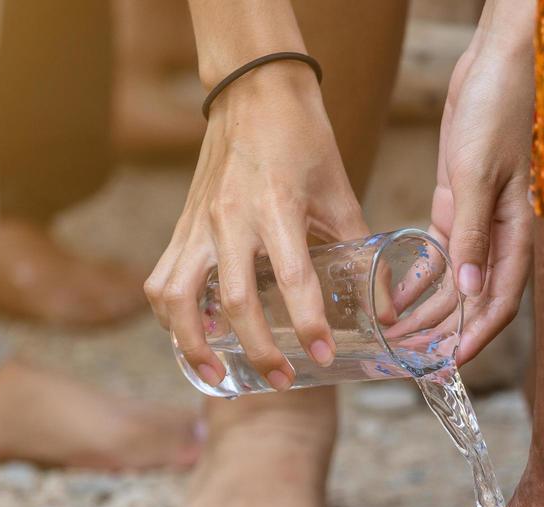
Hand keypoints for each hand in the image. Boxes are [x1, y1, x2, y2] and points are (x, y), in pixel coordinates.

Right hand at [146, 66, 365, 389]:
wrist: (253, 90)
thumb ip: (357, 251)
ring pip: (177, 297)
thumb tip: (382, 308)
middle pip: (235, 302)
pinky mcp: (181, 226)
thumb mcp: (339, 193)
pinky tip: (189, 337)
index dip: (309, 323)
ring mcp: (198, 224)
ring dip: (193, 343)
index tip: (322, 356)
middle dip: (259, 350)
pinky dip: (169, 315)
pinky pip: (162, 280)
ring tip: (216, 376)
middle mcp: (230, 219)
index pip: (293, 279)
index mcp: (277, 207)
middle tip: (283, 380)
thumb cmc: (302, 140)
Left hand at [429, 8, 535, 364]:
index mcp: (516, 232)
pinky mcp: (456, 199)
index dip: (475, 336)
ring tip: (397, 338)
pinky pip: (439, 252)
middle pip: (472, 300)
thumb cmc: (500, 109)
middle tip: (408, 359)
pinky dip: (419, 277)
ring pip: (453, 281)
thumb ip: (472, 233)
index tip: (448, 364)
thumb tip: (471, 291)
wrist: (497, 61)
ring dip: (427, 311)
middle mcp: (498, 234)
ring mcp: (476, 219)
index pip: (499, 300)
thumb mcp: (478, 174)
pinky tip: (396, 298)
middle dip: (442, 332)